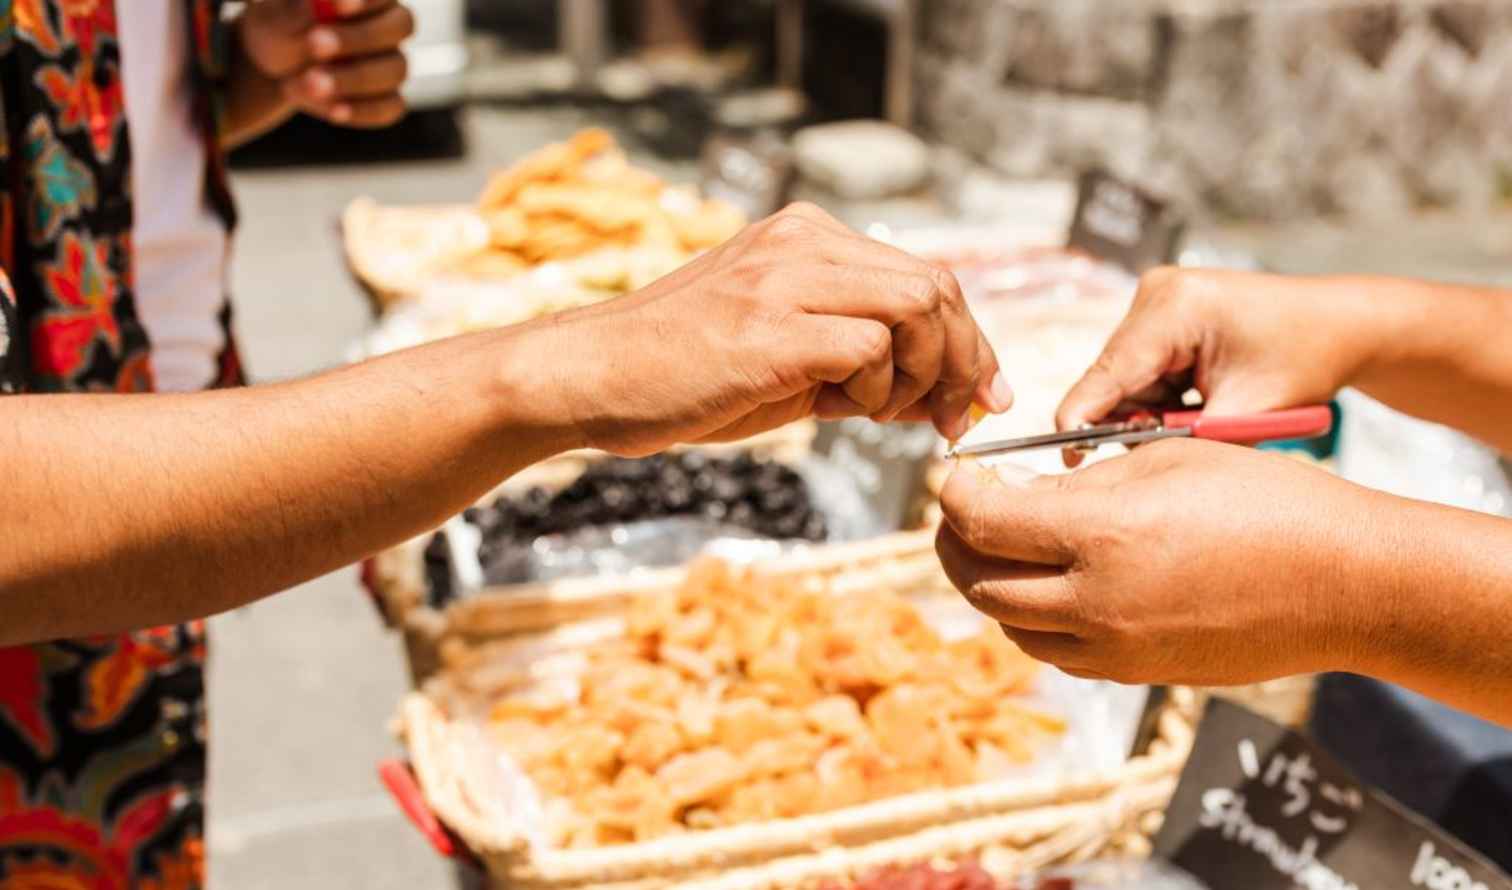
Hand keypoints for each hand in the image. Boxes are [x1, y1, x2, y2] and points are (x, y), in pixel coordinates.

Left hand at [240, 0, 413, 126]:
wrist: (274, 66)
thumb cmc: (279, 27)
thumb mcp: (274, 16)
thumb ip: (296, 8)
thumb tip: (322, 0)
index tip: (334, 6)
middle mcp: (390, 25)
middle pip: (398, 26)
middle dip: (357, 37)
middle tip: (314, 44)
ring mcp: (392, 64)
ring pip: (394, 70)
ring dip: (352, 79)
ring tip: (306, 83)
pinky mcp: (388, 100)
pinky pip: (389, 107)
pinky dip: (362, 111)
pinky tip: (333, 112)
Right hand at [552, 203, 1014, 456]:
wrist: (590, 378)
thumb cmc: (683, 376)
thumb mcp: (783, 358)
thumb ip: (856, 363)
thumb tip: (937, 395)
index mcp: (806, 237)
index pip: (924, 274)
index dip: (968, 337)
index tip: (982, 392)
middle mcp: (802, 242)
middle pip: (936, 285)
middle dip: (967, 358)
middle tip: (962, 416)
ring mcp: (785, 277)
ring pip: (917, 307)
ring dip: (924, 375)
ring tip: (886, 414)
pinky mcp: (770, 326)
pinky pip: (870, 350)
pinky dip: (877, 392)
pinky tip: (841, 410)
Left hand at [935, 439, 1388, 685]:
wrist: (1344, 583)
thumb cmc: (1266, 502)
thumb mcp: (1164, 460)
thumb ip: (1079, 482)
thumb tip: (1018, 492)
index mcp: (1100, 534)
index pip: (982, 521)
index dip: (953, 495)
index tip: (952, 474)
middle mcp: (1095, 600)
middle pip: (978, 582)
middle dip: (953, 542)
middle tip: (959, 511)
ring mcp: (1115, 649)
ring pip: (1010, 626)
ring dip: (988, 584)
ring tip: (996, 547)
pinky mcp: (1136, 675)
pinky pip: (1056, 652)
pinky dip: (1031, 619)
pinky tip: (1044, 584)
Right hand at [1057, 267, 1380, 466]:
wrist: (1342, 324)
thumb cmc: (1307, 357)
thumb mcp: (1247, 408)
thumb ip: (1182, 437)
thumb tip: (1130, 465)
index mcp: (1176, 306)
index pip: (1111, 371)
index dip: (1083, 417)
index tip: (1065, 457)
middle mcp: (1157, 294)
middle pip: (1113, 376)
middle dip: (1130, 418)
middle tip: (1168, 447)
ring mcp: (1157, 301)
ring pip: (1126, 377)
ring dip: (1150, 409)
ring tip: (1202, 418)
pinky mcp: (1163, 314)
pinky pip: (1142, 369)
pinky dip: (1161, 396)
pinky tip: (1196, 403)